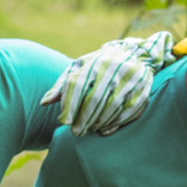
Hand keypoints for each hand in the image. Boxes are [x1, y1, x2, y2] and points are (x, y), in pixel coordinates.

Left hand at [41, 32, 175, 135]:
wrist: (136, 53)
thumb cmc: (101, 63)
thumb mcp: (80, 67)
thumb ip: (62, 84)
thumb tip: (44, 103)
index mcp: (95, 62)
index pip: (79, 85)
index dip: (70, 105)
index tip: (65, 122)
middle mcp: (113, 69)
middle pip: (96, 98)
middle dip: (84, 118)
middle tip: (76, 132)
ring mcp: (130, 79)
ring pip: (112, 106)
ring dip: (99, 122)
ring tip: (89, 130)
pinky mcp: (143, 89)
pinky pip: (129, 111)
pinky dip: (116, 123)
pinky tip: (105, 130)